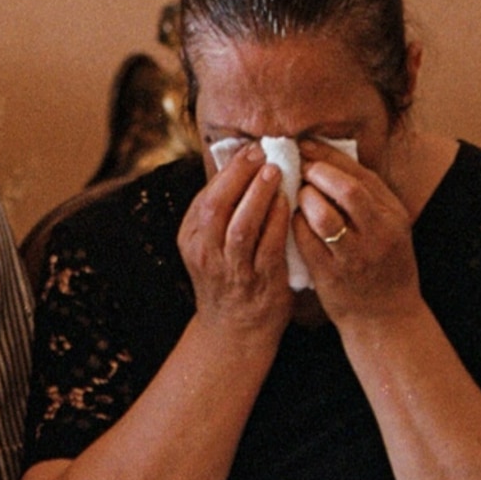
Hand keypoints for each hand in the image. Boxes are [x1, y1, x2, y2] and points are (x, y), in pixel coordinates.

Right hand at [178, 147, 293, 349]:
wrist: (234, 330)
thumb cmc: (228, 278)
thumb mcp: (211, 244)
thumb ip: (223, 211)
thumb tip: (241, 165)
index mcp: (191, 237)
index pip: (206, 195)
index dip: (228, 170)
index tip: (249, 149)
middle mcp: (206, 253)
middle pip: (217, 206)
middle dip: (239, 176)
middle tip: (261, 153)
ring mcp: (231, 270)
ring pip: (241, 226)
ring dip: (258, 195)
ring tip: (275, 171)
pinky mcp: (259, 282)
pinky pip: (268, 246)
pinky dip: (278, 221)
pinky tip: (289, 203)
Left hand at [293, 151, 421, 329]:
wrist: (386, 316)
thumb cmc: (382, 263)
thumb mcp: (388, 225)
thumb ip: (365, 195)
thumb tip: (325, 157)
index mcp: (393, 214)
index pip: (361, 174)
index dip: (328, 156)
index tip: (305, 145)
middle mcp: (379, 233)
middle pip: (346, 189)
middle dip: (316, 173)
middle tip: (297, 167)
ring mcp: (356, 256)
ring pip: (323, 216)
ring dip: (304, 199)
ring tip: (297, 194)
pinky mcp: (332, 275)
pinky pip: (306, 241)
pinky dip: (294, 224)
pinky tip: (291, 219)